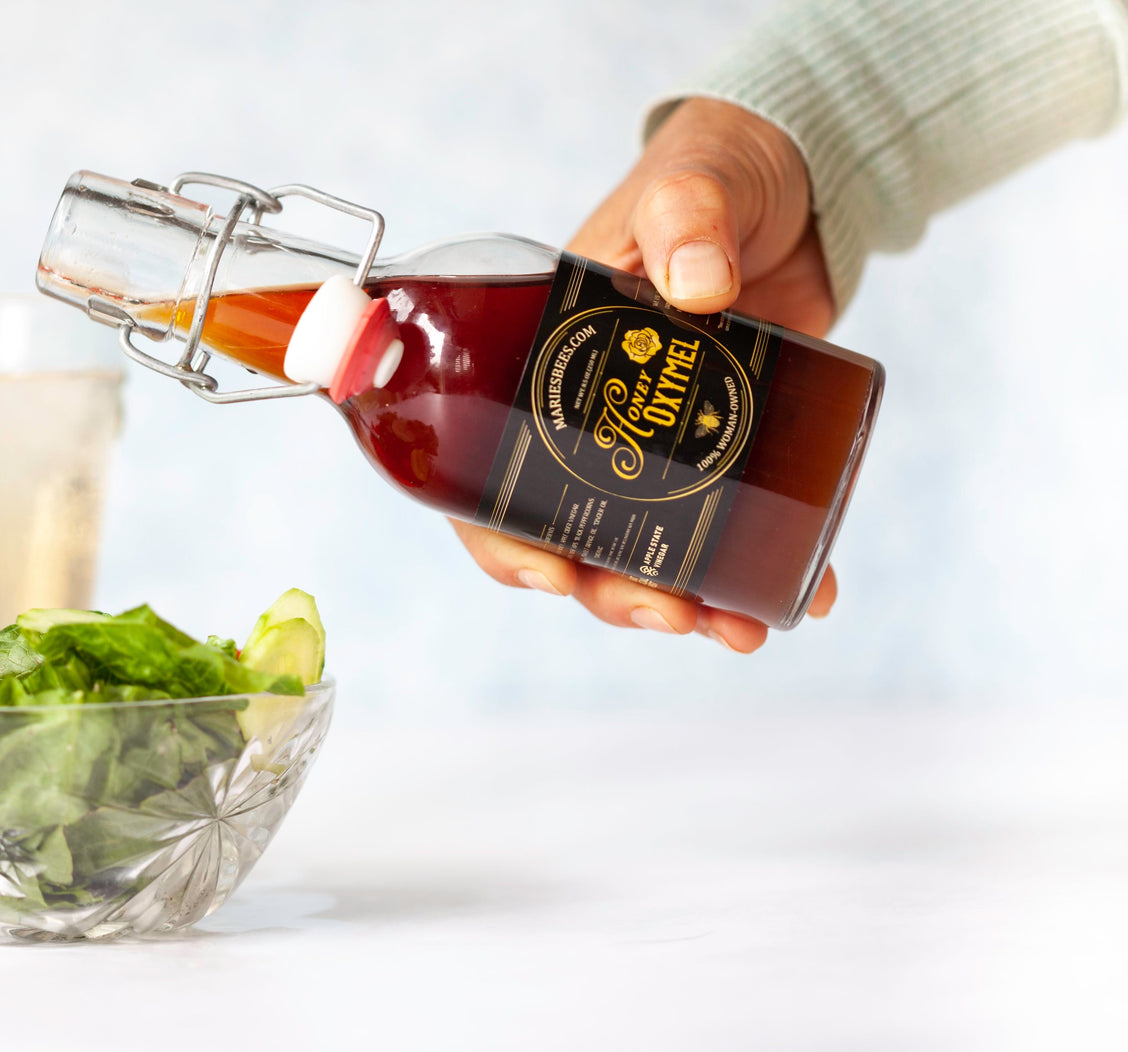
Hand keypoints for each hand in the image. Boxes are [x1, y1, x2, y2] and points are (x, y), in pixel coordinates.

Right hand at [451, 98, 838, 651]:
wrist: (797, 183)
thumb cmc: (711, 177)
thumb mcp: (688, 187)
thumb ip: (685, 216)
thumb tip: (698, 287)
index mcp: (545, 369)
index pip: (490, 474)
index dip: (504, 541)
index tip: (551, 575)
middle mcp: (590, 420)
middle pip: (570, 535)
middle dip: (608, 591)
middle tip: (663, 609)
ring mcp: (662, 443)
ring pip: (647, 550)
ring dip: (679, 601)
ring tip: (729, 629)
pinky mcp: (734, 449)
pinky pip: (737, 525)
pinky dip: (765, 570)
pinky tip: (807, 595)